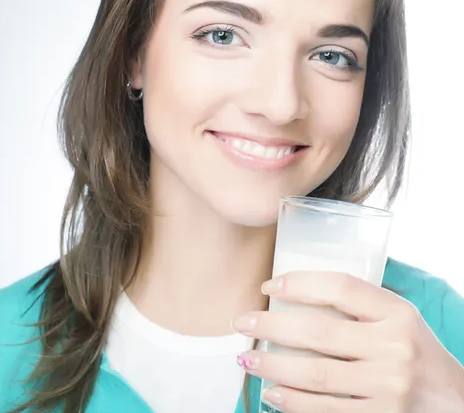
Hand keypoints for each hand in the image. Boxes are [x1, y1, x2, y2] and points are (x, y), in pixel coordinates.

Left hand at [233, 271, 463, 412]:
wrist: (454, 401)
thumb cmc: (414, 350)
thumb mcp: (398, 317)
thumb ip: (359, 304)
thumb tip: (292, 291)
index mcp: (397, 313)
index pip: (341, 287)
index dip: (299, 283)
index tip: (269, 286)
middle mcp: (394, 347)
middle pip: (318, 331)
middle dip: (270, 326)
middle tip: (241, 322)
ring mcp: (388, 387)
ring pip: (315, 374)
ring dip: (273, 367)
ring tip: (247, 359)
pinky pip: (326, 410)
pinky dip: (293, 403)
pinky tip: (272, 394)